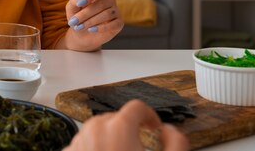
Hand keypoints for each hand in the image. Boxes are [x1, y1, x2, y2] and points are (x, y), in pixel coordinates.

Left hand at [64, 100, 188, 150]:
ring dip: (109, 139)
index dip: (149, 116)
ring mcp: (78, 142)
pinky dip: (93, 150)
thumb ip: (176, 144)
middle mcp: (94, 129)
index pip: (137, 108)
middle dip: (128, 129)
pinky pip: (82, 145)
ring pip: (96, 131)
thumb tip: (170, 131)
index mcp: (119, 127)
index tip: (154, 128)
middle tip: (139, 148)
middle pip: (114, 118)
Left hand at [65, 0, 123, 49]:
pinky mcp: (119, 23)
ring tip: (79, 27)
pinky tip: (91, 30)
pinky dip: (101, 28)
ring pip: (106, 14)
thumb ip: (74, 1)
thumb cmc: (78, 17)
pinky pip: (114, 24)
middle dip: (85, 14)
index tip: (79, 4)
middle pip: (100, 4)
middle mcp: (110, 0)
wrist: (82, 34)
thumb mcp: (72, 9)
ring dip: (91, 21)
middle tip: (73, 22)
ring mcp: (116, 11)